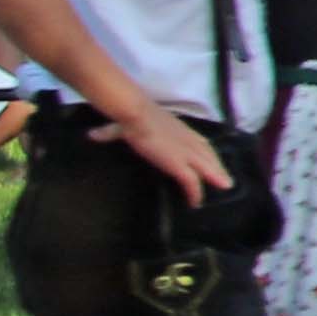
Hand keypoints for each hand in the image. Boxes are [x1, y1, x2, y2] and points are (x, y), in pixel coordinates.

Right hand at [97, 99, 235, 208]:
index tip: (210, 159)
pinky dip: (195, 192)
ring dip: (215, 178)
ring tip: (222, 189)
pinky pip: (192, 182)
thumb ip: (110, 132)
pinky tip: (196, 202)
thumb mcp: (125, 123)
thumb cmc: (130, 116)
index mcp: (178, 129)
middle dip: (217, 167)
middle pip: (208, 154)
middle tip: (224, 180)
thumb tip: (92, 135)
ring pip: (206, 168)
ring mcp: (185, 152)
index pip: (198, 141)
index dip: (205, 151)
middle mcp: (187, 140)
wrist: (136, 114)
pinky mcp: (179, 164)